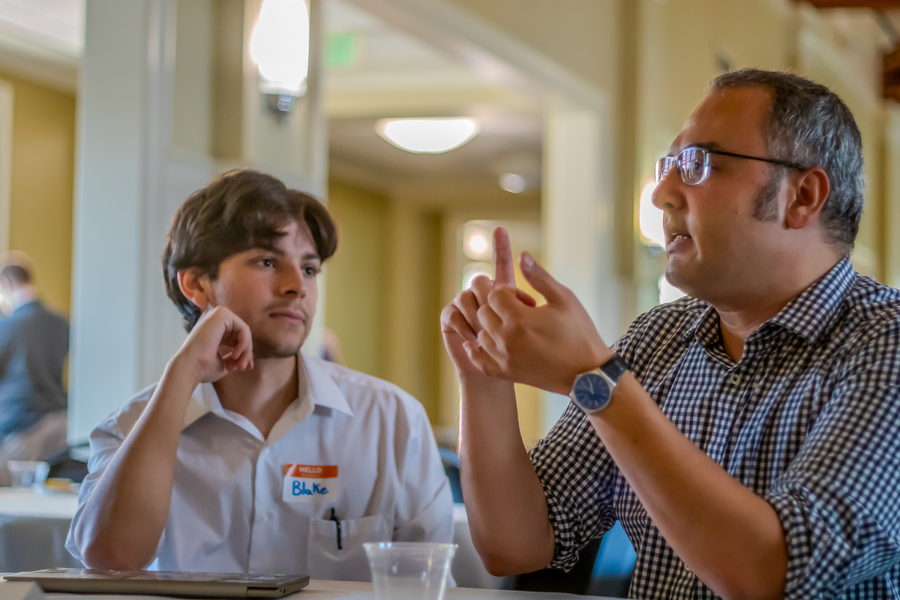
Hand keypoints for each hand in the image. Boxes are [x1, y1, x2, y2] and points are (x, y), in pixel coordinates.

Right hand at [172, 306, 253, 384]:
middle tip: (242, 367)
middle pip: (242, 333)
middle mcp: (214, 319)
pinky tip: (235, 354)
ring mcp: (217, 314)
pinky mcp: (221, 314)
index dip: (244, 352)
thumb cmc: (202, 368)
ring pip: (244, 331)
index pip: (236, 337)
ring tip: (239, 365)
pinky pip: (244, 328)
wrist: (189, 368)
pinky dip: (244, 343)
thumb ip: (236, 358)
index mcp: (214, 329)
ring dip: (246, 350)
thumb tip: (249, 362)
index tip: (244, 367)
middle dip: (246, 352)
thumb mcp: (224, 363)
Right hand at [441, 228, 533, 380]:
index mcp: (503, 292)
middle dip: (489, 302)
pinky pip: (454, 311)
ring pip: (467, 297)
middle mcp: (482, 296)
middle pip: (481, 282)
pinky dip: (464, 325)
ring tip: (489, 334)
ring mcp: (464, 305)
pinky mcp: (450, 318)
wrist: (503, 373)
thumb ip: (530, 295)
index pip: (501, 265)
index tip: (501, 228)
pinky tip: (473, 338)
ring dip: (478, 317)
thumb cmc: (524, 350)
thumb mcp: (537, 321)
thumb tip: (521, 265)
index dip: (500, 247)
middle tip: (502, 322)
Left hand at [465, 250, 611, 394]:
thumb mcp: (564, 299)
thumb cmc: (579, 332)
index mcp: (519, 319)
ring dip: (491, 325)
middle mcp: (506, 339)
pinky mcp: (505, 372)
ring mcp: (504, 358)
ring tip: (511, 326)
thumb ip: (539, 277)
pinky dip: (477, 350)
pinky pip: (478, 360)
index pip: (494, 294)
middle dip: (497, 306)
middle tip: (517, 310)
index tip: (525, 299)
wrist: (587, 374)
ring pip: (480, 333)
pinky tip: (483, 342)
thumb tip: (521, 255)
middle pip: (483, 311)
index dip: (508, 292)